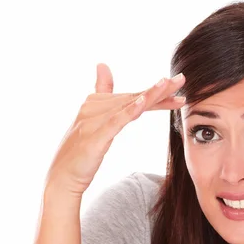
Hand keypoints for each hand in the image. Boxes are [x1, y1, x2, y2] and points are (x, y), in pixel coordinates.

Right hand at [45, 63, 185, 196]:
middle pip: (133, 98)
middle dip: (160, 91)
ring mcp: (93, 122)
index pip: (132, 96)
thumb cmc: (80, 152)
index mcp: (96, 103)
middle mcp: (93, 108)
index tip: (177, 88)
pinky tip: (143, 103)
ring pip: (127, 106)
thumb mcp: (96, 122)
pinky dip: (129, 111)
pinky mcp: (94, 138)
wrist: (61, 178)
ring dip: (149, 95)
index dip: (156, 93)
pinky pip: (115, 122)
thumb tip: (103, 65)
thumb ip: (102, 93)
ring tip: (168, 85)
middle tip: (182, 81)